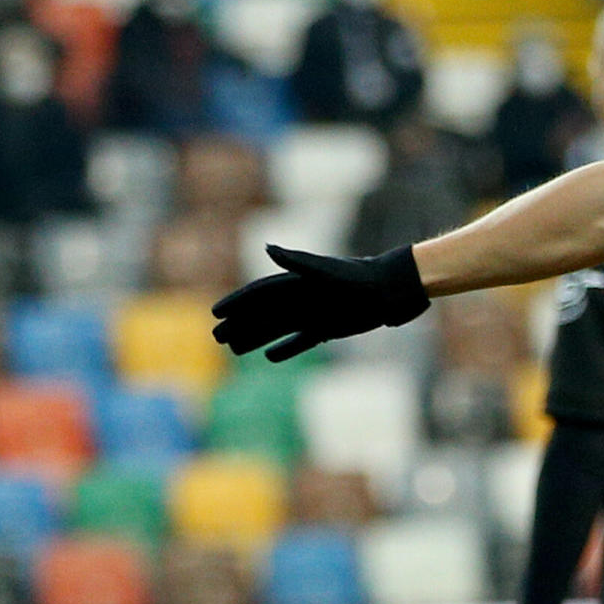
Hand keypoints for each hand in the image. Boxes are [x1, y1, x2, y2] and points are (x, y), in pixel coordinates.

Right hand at [213, 243, 428, 362]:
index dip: (237, 302)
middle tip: (216, 336)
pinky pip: (300, 340)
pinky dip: (286, 348)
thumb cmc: (357, 277)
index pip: (259, 293)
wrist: (387, 292)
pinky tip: (269, 356)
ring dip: (255, 337)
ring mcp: (311, 314)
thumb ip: (295, 261)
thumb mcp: (324, 270)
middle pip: (262, 313)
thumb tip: (267, 248)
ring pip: (276, 328)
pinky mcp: (326, 329)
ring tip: (233, 348)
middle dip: (239, 323)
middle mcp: (299, 298)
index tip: (217, 312)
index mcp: (295, 282)